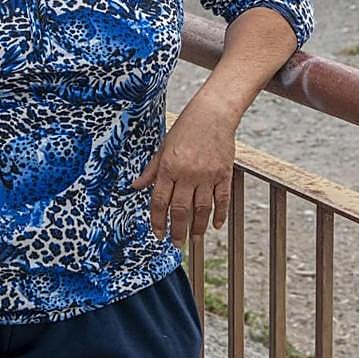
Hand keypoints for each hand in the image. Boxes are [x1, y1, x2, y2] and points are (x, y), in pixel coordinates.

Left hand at [132, 94, 238, 245]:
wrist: (214, 113)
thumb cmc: (186, 128)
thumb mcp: (163, 147)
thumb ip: (151, 170)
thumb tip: (134, 187)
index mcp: (169, 167)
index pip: (160, 201)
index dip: (158, 221)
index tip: (158, 234)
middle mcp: (188, 173)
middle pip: (181, 210)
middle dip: (177, 231)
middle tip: (176, 244)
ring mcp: (208, 175)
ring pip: (202, 209)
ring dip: (197, 228)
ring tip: (193, 240)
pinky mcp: (224, 173)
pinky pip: (221, 200)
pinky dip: (219, 215)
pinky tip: (214, 225)